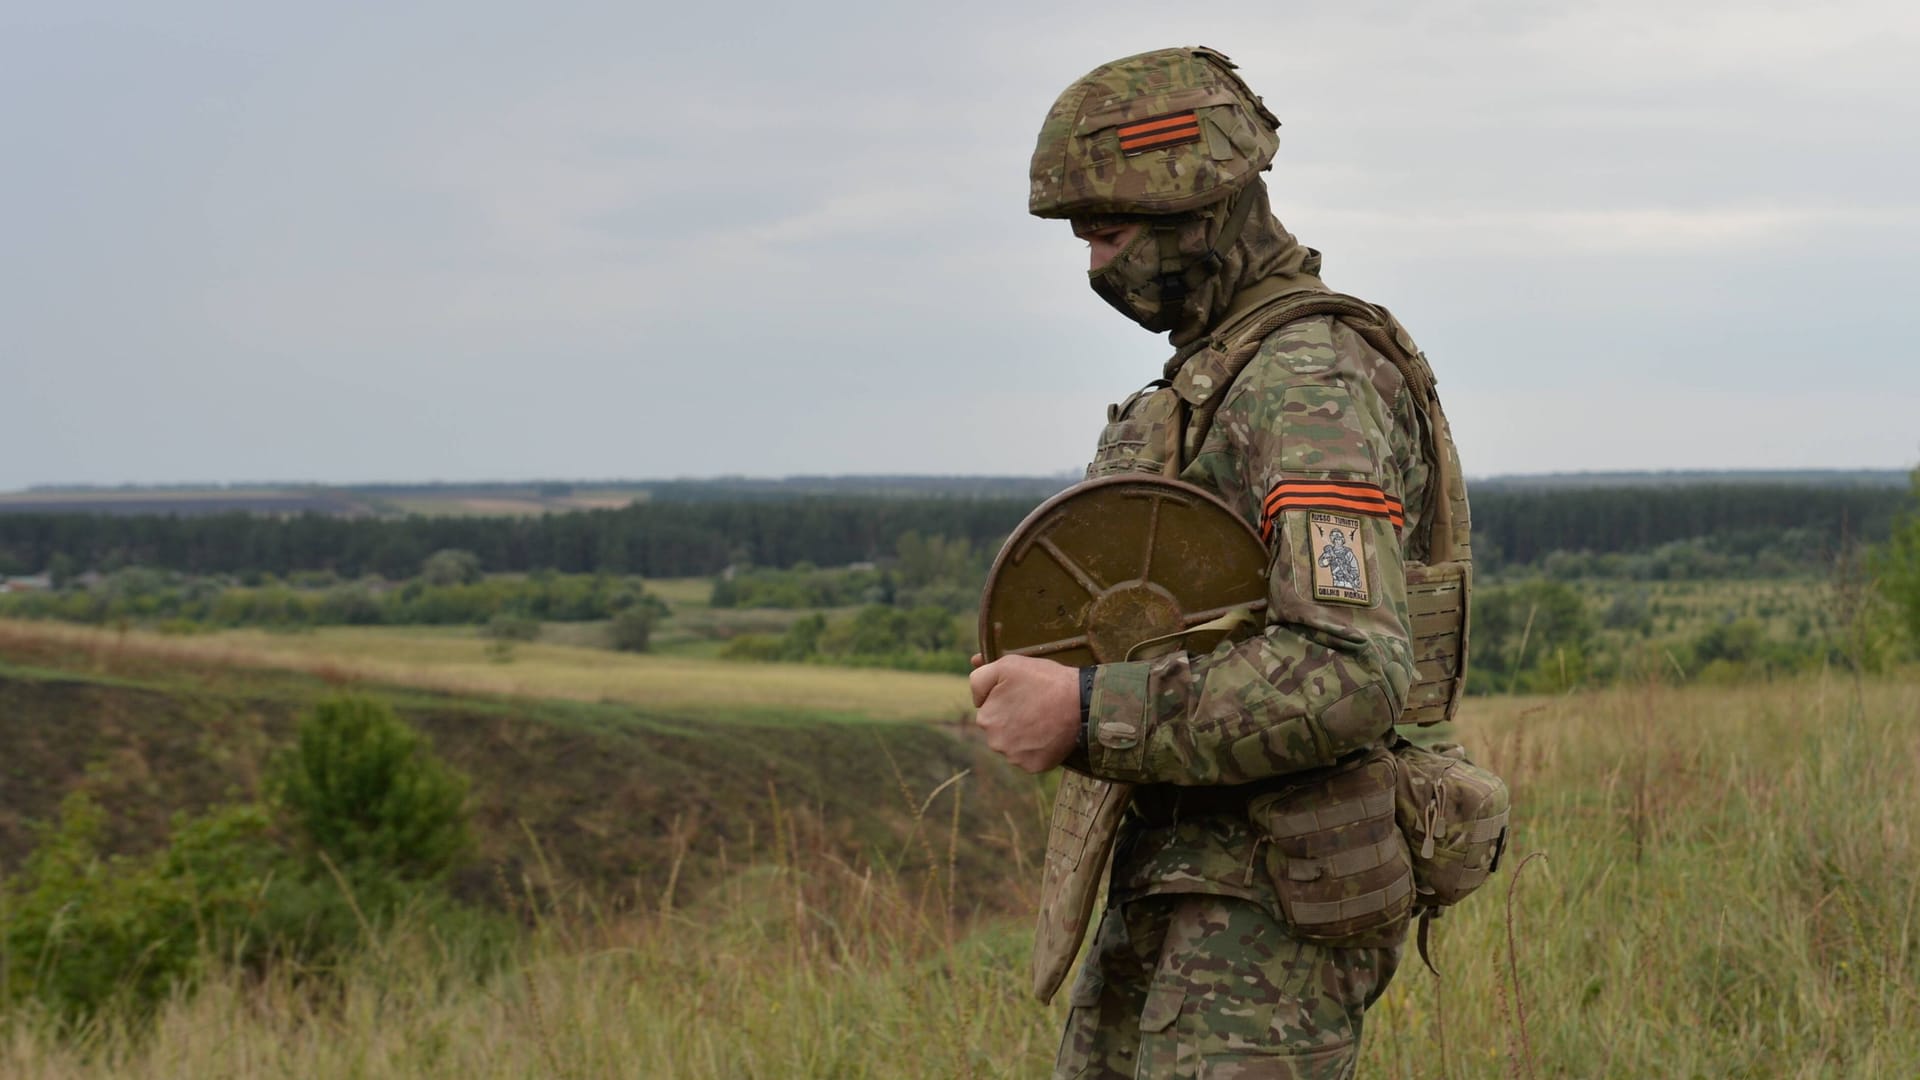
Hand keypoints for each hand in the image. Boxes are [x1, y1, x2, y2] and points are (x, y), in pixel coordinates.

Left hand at [969, 655, 1080, 773]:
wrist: (1081, 702)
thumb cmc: (1044, 680)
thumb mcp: (1007, 665)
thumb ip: (980, 676)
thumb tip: (974, 691)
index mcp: (985, 718)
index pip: (989, 710)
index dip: (1005, 700)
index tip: (1022, 695)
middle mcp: (995, 743)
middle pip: (1000, 730)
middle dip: (1012, 720)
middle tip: (1034, 707)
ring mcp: (1015, 758)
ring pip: (1014, 745)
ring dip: (1024, 736)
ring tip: (1043, 720)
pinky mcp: (1034, 767)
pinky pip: (1031, 758)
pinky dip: (1038, 749)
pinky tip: (1049, 734)